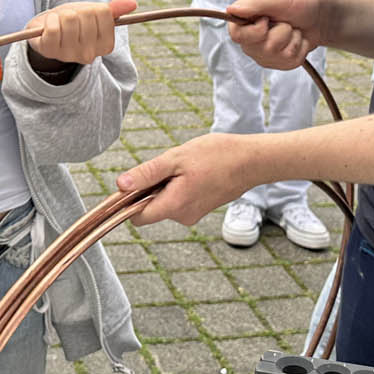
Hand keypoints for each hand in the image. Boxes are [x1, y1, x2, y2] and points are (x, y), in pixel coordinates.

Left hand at [26, 0, 137, 68]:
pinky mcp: (50, 52)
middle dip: (76, 11)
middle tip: (69, 21)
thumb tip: (133, 4)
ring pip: (69, 19)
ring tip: (59, 23)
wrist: (46, 33)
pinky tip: (48, 27)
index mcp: (105, 46)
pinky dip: (49, 21)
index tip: (85, 18)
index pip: (103, 13)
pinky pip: (53, 28)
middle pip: (86, 14)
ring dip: (60, 15)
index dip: (92, 9)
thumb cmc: (73, 23)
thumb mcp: (93, 15)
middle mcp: (89, 54)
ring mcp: (69, 55)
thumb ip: (112, 11)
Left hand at [117, 133, 264, 226]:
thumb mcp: (176, 159)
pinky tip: (194, 171)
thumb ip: (147, 174)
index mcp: (174, 206)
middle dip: (151, 188)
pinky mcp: (201, 208)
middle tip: (169, 167)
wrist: (252, 161)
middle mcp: (183, 216)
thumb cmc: (217, 156)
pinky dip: (179, 186)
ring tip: (185, 167)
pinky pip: (179, 200)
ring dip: (166, 185)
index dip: (129, 201)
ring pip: (165, 202)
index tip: (135, 181)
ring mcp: (194, 214)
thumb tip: (120, 186)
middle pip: (150, 208)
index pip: (137, 218)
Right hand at [225, 0, 332, 70]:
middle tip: (284, 22)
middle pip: (260, 48)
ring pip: (277, 55)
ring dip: (292, 39)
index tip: (268, 19)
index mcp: (243, 24)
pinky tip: (298, 40)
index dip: (256, 30)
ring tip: (293, 29)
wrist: (317, 16)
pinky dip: (300, 48)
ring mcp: (264, 55)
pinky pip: (290, 62)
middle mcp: (250, 42)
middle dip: (280, 33)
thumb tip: (231, 9)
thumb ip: (253, 4)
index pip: (237, 36)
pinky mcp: (280, 64)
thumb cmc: (294, 4)